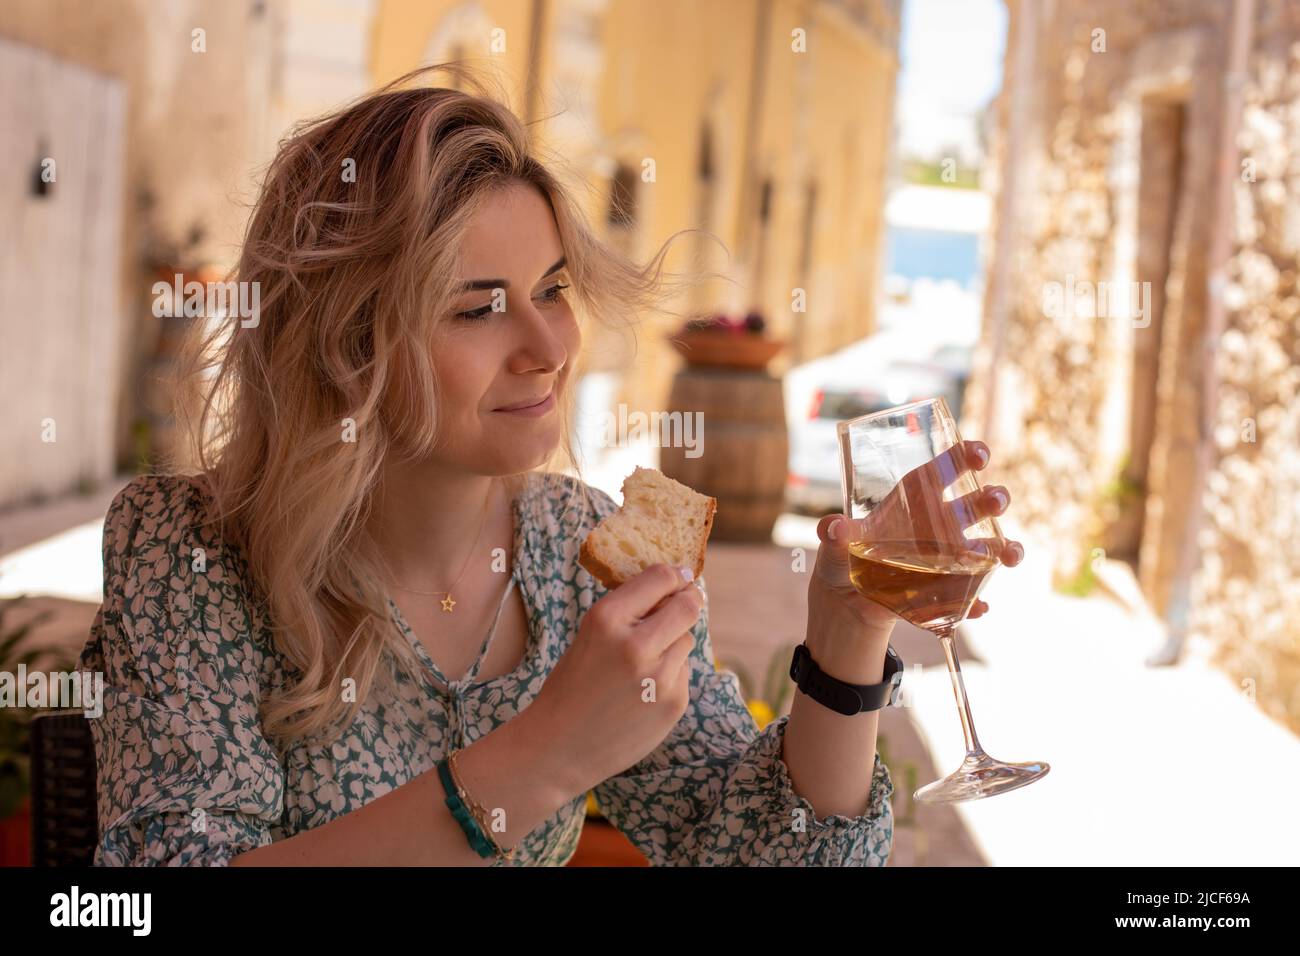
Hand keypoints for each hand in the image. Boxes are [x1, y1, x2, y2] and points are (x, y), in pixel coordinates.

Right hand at [528, 563, 703, 797]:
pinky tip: (644, 691)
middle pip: (688, 605)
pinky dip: (671, 674)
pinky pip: (684, 672)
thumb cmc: (570, 687)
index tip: (680, 576)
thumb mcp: (588, 636)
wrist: (558, 748)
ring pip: (687, 640)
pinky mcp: (674, 703)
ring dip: (674, 642)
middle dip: (690, 600)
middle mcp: (636, 644)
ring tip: (644, 663)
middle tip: (688, 599)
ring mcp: (659, 677)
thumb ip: (628, 612)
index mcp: (606, 619)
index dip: (674, 575)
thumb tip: (675, 587)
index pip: (660, 578)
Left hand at [807, 439, 1024, 651]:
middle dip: (993, 499)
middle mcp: (939, 524)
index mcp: (914, 501)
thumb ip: (833, 534)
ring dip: (1005, 548)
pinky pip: (969, 596)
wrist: (846, 603)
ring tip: (1011, 555)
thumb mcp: (834, 545)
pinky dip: (975, 602)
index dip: (964, 457)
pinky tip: (978, 607)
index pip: (944, 471)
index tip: (979, 454)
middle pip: (975, 505)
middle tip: (996, 501)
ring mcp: (948, 558)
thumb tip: (834, 527)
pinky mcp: (946, 591)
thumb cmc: (843, 559)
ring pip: (989, 547)